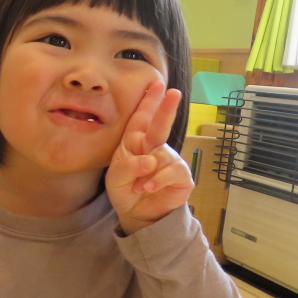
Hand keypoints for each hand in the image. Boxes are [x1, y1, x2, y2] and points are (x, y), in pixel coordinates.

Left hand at [106, 81, 193, 233]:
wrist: (137, 214)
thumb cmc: (125, 189)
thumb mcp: (116, 178)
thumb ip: (127, 166)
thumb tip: (150, 159)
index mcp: (135, 142)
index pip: (141, 118)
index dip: (148, 101)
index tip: (156, 83)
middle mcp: (154, 147)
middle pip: (161, 125)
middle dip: (166, 108)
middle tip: (174, 93)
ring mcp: (169, 160)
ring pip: (163, 155)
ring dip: (148, 172)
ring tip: (138, 186)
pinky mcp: (181, 176)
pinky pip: (172, 172)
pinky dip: (157, 180)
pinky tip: (147, 188)